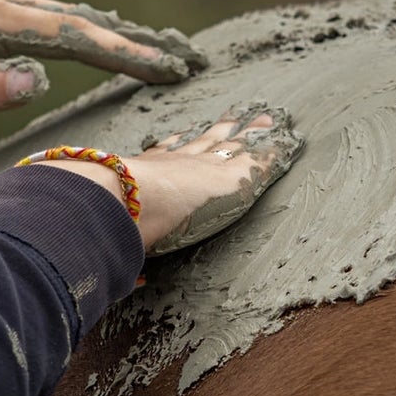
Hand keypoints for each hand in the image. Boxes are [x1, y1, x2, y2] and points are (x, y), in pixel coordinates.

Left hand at [0, 0, 207, 144]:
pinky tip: (100, 40)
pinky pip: (42, 23)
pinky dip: (80, 33)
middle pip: (76, 19)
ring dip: (112, 35)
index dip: (122, 53)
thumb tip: (37, 80)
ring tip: (161, 50)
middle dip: (134, 40)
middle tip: (188, 58)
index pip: (68, 34)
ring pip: (62, 18)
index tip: (168, 69)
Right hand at [35, 108, 302, 254]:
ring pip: (235, 145)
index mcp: (148, 174)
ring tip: (265, 119)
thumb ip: (113, 248)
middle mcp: (178, 164)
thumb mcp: (108, 225)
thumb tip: (122, 280)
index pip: (165, 156)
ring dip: (251, 133)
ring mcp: (207, 168)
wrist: (120, 198)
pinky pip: (261, 159)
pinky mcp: (235, 177)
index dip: (175, 145)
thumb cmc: (108, 216)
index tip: (179, 136)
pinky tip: (287, 141)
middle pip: (205, 143)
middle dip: (219, 130)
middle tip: (232, 116)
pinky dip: (274, 149)